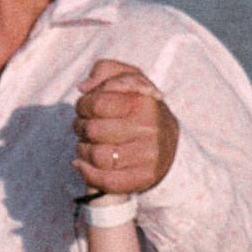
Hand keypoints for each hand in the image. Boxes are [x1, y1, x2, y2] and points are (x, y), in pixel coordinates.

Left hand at [75, 60, 178, 195]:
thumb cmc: (140, 110)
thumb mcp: (130, 79)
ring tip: (86, 145)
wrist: (170, 147)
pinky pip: (106, 180)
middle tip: (84, 128)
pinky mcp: (142, 178)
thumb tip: (84, 88)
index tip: (85, 109)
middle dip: (80, 128)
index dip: (83, 105)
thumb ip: (105, 70)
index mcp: (143, 102)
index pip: (98, 103)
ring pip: (97, 156)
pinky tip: (83, 164)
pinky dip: (88, 173)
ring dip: (82, 150)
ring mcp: (147, 156)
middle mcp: (149, 129)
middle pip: (94, 131)